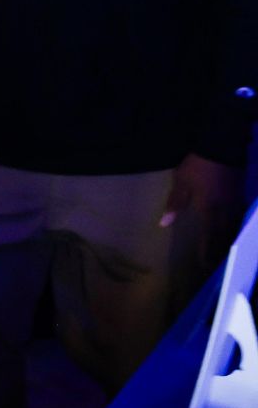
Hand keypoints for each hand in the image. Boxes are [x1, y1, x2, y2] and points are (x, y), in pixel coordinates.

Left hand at [160, 152, 244, 268]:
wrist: (221, 142)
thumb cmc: (198, 164)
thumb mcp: (181, 183)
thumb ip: (175, 203)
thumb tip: (164, 224)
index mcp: (209, 208)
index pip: (209, 235)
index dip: (207, 251)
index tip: (205, 265)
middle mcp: (226, 207)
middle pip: (226, 233)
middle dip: (222, 249)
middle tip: (219, 263)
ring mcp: (236, 198)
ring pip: (235, 224)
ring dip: (230, 238)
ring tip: (227, 250)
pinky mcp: (241, 190)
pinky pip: (240, 213)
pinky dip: (237, 224)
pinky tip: (235, 228)